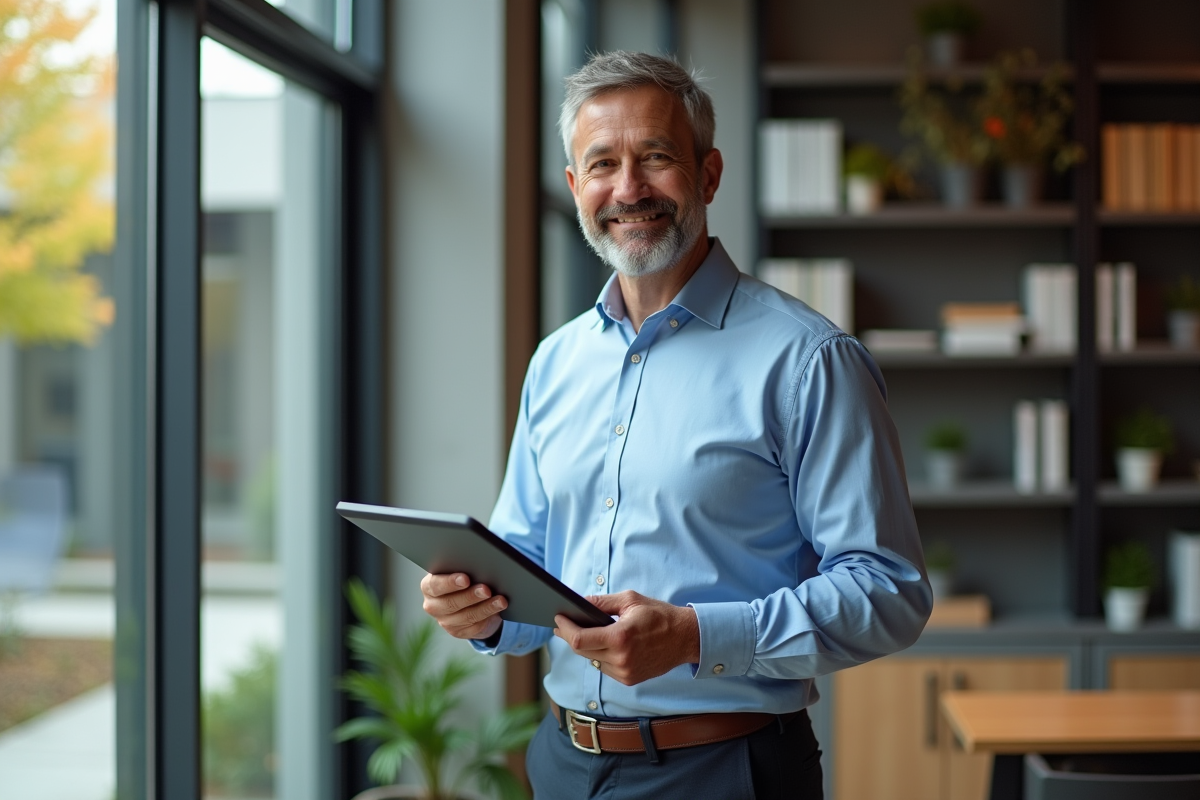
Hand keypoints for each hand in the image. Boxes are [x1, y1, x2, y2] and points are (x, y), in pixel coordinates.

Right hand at [420, 572, 506, 640]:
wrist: (467, 600)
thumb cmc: (463, 578)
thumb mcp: (459, 571)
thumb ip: (463, 567)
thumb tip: (479, 564)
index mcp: (429, 587)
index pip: (435, 585)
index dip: (450, 582)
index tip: (466, 579)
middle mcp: (433, 606)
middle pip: (451, 603)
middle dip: (471, 596)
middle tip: (486, 589)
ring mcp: (445, 621)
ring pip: (467, 616)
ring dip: (486, 607)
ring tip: (500, 600)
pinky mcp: (459, 632)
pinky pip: (475, 627)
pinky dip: (489, 616)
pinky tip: (499, 609)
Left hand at [553, 590, 699, 685]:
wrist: (685, 638)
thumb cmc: (659, 615)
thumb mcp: (630, 600)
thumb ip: (602, 602)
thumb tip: (579, 602)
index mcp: (620, 637)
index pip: (580, 639)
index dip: (564, 629)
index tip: (558, 619)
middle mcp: (621, 659)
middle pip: (582, 651)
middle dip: (571, 636)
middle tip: (564, 624)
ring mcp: (625, 672)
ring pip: (592, 660)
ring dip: (587, 647)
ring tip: (586, 632)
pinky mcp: (629, 680)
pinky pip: (605, 668)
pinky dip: (601, 656)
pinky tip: (605, 645)